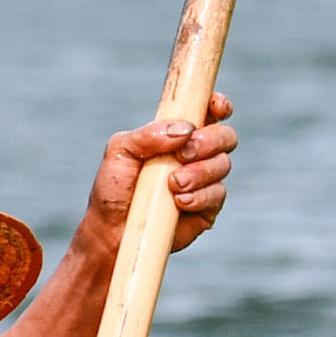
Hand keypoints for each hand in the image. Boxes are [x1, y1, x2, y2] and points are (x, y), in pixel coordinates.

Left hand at [84, 91, 239, 258]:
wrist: (110, 231)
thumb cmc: (113, 188)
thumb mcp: (120, 152)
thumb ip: (148, 134)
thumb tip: (185, 129)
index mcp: (177, 134)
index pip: (208, 111)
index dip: (218, 105)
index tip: (216, 107)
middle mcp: (196, 154)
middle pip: (225, 136)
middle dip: (209, 142)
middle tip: (183, 155)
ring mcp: (204, 181)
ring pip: (223, 165)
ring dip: (200, 172)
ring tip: (173, 185)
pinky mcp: (207, 207)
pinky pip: (218, 195)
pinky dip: (200, 196)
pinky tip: (178, 202)